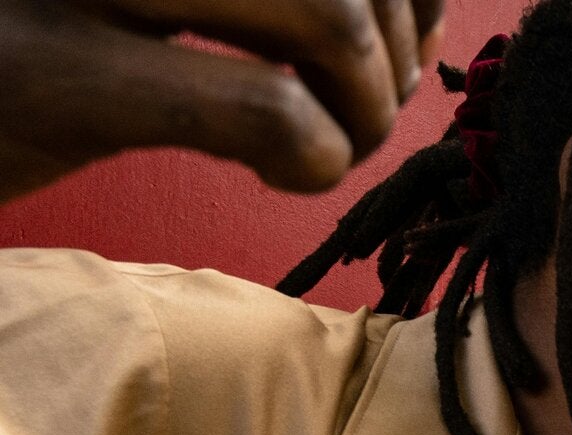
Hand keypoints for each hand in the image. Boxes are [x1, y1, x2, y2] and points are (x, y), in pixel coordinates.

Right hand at [0, 0, 445, 202]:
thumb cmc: (24, 45)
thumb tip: (422, 2)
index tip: (400, 32)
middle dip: (395, 45)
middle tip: (364, 109)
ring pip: (328, 11)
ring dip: (365, 105)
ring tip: (327, 141)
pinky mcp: (53, 77)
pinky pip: (269, 110)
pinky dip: (318, 158)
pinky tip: (281, 171)